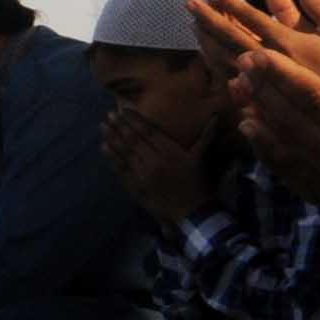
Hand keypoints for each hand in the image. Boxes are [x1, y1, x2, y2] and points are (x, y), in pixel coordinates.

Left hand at [99, 101, 216, 224]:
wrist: (190, 210)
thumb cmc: (196, 182)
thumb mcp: (200, 157)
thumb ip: (206, 134)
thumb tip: (216, 115)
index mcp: (170, 151)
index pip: (150, 131)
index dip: (136, 119)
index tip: (124, 109)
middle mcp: (155, 160)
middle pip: (134, 139)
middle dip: (121, 125)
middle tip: (109, 114)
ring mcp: (143, 174)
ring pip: (125, 152)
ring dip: (112, 137)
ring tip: (103, 126)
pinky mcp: (136, 185)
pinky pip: (121, 169)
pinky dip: (112, 157)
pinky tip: (104, 147)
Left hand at [191, 0, 319, 94]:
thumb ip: (317, 7)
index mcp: (289, 44)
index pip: (253, 20)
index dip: (232, 5)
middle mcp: (270, 62)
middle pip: (231, 37)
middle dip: (209, 19)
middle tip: (190, 3)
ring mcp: (258, 80)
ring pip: (224, 57)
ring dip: (207, 38)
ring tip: (194, 22)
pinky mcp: (253, 96)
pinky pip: (226, 75)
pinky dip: (213, 59)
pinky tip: (206, 48)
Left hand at [229, 46, 319, 227]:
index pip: (316, 101)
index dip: (282, 76)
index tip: (256, 53)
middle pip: (292, 123)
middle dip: (263, 91)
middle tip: (239, 61)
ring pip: (286, 148)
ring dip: (259, 117)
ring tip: (238, 90)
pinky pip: (293, 175)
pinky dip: (269, 153)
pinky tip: (256, 132)